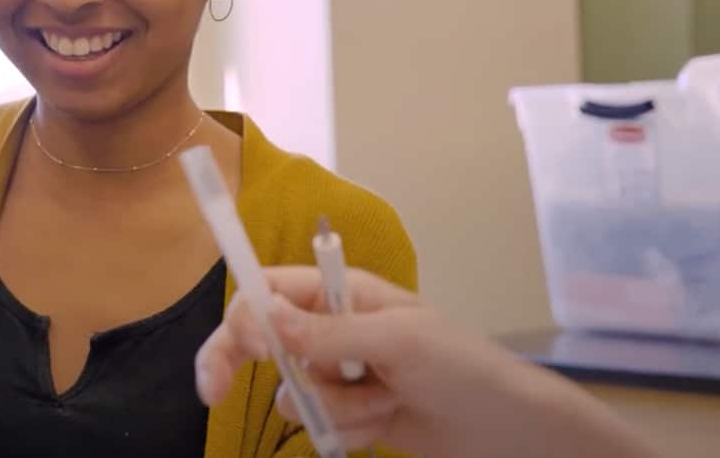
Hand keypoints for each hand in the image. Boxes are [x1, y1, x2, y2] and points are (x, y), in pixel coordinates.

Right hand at [195, 266, 660, 456]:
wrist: (507, 429)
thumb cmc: (464, 367)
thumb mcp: (398, 341)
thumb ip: (328, 332)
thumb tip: (264, 313)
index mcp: (345, 292)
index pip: (271, 288)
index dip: (241, 314)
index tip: (232, 349)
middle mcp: (336, 328)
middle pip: (262, 340)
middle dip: (239, 364)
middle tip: (213, 394)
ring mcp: (344, 373)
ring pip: (294, 392)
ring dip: (332, 407)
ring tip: (384, 401)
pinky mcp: (353, 413)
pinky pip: (320, 425)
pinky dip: (349, 430)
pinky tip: (388, 422)